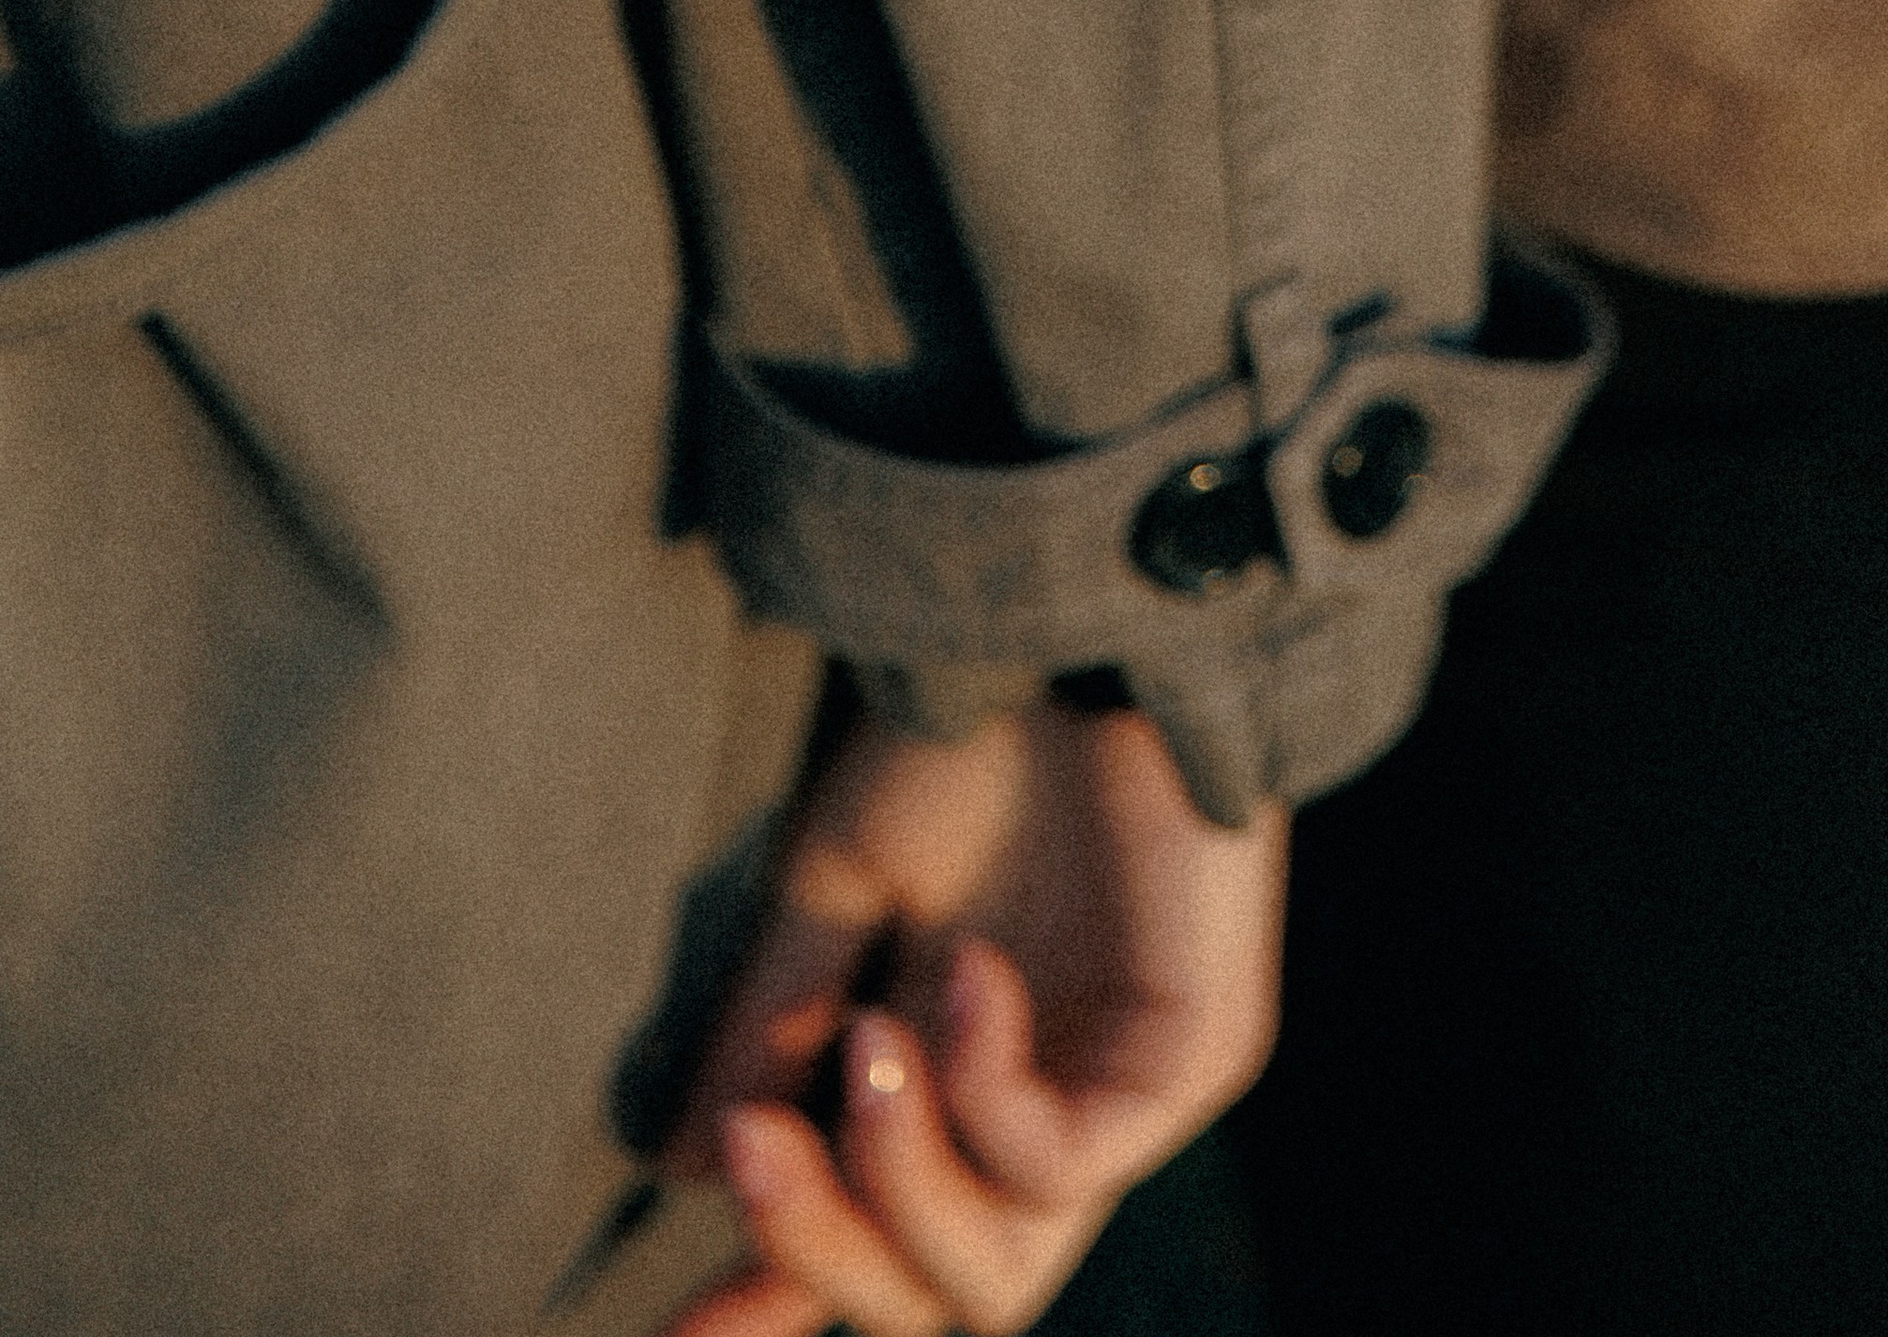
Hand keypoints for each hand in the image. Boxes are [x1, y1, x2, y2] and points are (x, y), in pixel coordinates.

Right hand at [657, 693, 1288, 1336]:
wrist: (1079, 623)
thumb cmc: (973, 729)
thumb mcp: (839, 880)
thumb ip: (775, 1024)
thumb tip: (689, 1166)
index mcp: (962, 1075)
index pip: (878, 1243)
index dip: (779, 1297)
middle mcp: (1048, 1109)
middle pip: (931, 1297)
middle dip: (819, 1252)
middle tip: (753, 1143)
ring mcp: (1126, 1095)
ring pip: (999, 1279)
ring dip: (894, 1181)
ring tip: (866, 1038)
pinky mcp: (1194, 1061)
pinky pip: (1059, 1163)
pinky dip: (984, 1090)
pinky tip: (970, 971)